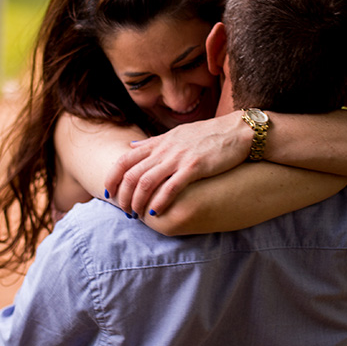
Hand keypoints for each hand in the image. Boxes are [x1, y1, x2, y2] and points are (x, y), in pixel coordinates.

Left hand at [104, 114, 250, 216]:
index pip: (125, 159)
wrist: (238, 131)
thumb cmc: (208, 134)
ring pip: (146, 181)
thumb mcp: (176, 133)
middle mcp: (165, 149)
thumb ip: (153, 142)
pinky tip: (156, 213)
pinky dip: (160, 201)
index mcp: (159, 142)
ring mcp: (178, 158)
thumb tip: (131, 145)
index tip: (108, 193)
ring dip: (138, 201)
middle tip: (123, 211)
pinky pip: (171, 187)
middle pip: (132, 174)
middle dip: (123, 196)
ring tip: (136, 215)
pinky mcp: (195, 167)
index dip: (112, 177)